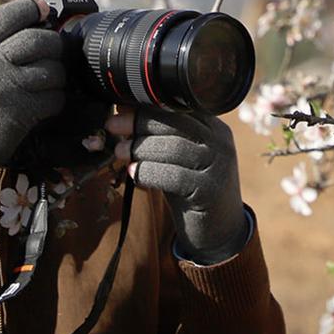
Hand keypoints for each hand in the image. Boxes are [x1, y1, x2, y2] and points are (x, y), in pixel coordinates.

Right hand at [0, 0, 65, 166]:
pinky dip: (56, 100)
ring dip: (58, 76)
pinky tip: (47, 104)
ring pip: (52, 69)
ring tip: (51, 81)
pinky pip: (54, 98)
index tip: (45, 11)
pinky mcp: (21, 111)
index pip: (10, 14)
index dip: (34, 9)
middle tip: (56, 51)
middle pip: (39, 39)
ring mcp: (7, 86)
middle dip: (54, 44)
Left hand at [106, 106, 247, 263]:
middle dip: (140, 121)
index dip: (147, 105)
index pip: (179, 106)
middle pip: (177, 122)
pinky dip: (148, 172)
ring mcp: (219, 166)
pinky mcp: (210, 190)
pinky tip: (132, 174)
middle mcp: (220, 142)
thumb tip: (123, 109)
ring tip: (119, 152)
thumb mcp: (178, 158)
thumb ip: (159, 136)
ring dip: (140, 147)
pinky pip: (174, 176)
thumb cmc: (190, 189)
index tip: (119, 106)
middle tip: (112, 126)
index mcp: (213, 127)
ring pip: (174, 147)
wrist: (218, 229)